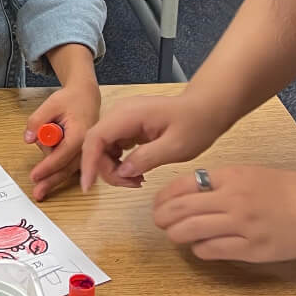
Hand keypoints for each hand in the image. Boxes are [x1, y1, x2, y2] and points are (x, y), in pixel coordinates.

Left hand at [25, 81, 100, 200]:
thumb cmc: (71, 100)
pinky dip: (58, 165)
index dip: (47, 167)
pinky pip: (69, 164)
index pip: (62, 155)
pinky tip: (49, 153)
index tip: (34, 176)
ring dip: (52, 168)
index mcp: (81, 134)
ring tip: (48, 133)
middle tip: (38, 193)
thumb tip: (28, 139)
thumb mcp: (51, 104)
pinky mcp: (82, 154)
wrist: (87, 96)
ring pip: (67, 169)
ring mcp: (86, 152)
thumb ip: (38, 120)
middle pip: (67, 169)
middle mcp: (86, 146)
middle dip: (51, 181)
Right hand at [81, 92, 224, 190]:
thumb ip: (146, 158)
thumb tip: (122, 171)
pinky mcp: (129, 126)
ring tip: (137, 180)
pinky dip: (120, 162)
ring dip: (113, 168)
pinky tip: (137, 171)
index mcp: (129, 114)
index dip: (88, 162)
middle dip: (106, 169)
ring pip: (103, 146)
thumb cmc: (195, 124)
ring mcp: (124, 118)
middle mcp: (121, 113)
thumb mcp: (176, 147)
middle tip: (131, 184)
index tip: (88, 186)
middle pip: (96, 143)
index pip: (96, 137)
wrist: (206, 109)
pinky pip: (114, 146)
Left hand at [153, 165, 295, 262]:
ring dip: (176, 234)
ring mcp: (241, 225)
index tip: (159, 203)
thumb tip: (190, 194)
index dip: (164, 196)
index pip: (183, 184)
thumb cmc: (285, 188)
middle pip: (182, 209)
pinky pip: (213, 250)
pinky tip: (199, 247)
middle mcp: (232, 199)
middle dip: (163, 216)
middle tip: (159, 221)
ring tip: (174, 235)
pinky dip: (200, 249)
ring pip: (192, 231)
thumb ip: (220, 182)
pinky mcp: (252, 249)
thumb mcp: (249, 173)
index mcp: (230, 177)